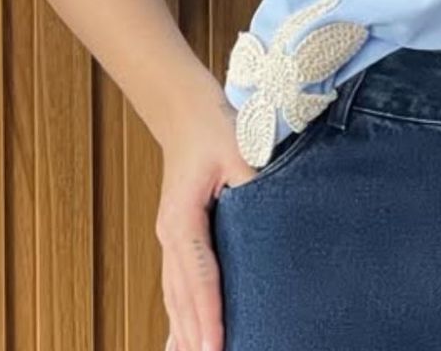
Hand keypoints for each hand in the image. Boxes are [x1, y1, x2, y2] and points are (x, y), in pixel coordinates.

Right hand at [156, 90, 257, 350]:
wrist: (186, 112)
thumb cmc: (213, 128)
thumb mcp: (238, 150)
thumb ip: (253, 183)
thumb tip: (272, 209)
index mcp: (183, 221)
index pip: (200, 278)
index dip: (209, 315)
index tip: (215, 348)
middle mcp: (170, 236)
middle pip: (181, 298)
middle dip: (195, 336)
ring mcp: (169, 238)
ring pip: (174, 297)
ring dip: (185, 331)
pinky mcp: (177, 236)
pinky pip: (176, 285)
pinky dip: (179, 315)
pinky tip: (181, 340)